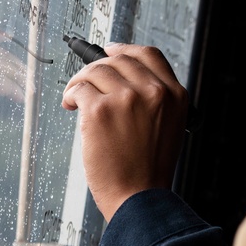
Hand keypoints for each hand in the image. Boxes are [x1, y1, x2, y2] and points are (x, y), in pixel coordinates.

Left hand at [61, 44, 187, 220]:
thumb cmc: (149, 167)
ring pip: (95, 71)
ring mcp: (126, 99)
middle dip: (97, 67)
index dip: (125, 49)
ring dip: (80, 81)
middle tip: (85, 80)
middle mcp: (153, 92)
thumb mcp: (169, 125)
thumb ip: (155, 99)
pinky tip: (71, 106)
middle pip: (119, 59)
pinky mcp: (100, 110)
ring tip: (75, 97)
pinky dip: (70, 95)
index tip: (110, 51)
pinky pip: (79, 88)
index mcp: (174, 94)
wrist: (139, 196)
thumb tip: (122, 77)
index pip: (149, 54)